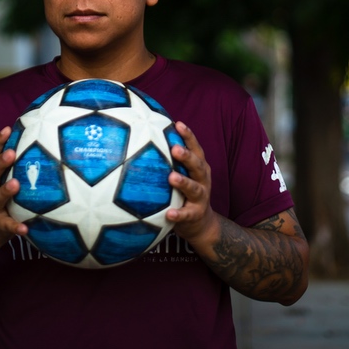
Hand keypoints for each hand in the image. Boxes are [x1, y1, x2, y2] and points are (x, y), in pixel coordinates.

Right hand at [0, 127, 28, 250]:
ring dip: (5, 191)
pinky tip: (24, 228)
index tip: (7, 129)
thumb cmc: (1, 198)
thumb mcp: (2, 180)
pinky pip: (6, 226)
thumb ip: (14, 166)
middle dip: (0, 163)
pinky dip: (15, 227)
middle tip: (11, 153)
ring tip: (15, 184)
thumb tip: (38, 141)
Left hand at [166, 122, 219, 245]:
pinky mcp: (196, 214)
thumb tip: (146, 139)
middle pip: (197, 165)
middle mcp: (202, 179)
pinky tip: (169, 214)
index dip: (188, 136)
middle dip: (187, 156)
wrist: (201, 224)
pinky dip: (179, 214)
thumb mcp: (182, 173)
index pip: (195, 148)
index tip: (178, 124)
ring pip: (194, 188)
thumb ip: (169, 160)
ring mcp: (201, 197)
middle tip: (175, 149)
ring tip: (172, 178)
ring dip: (184, 183)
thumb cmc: (184, 192)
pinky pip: (187, 214)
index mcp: (199, 167)